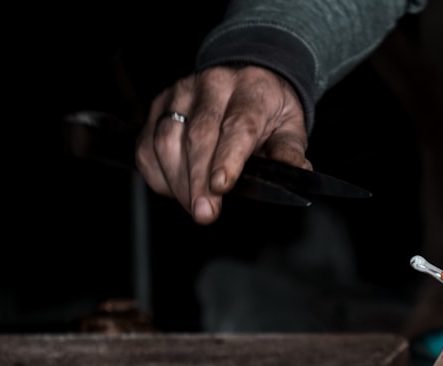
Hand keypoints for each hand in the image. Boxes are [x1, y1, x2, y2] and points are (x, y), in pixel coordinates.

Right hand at [136, 65, 310, 223]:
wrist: (247, 75)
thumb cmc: (268, 108)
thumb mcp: (291, 126)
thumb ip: (290, 151)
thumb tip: (296, 172)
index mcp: (251, 90)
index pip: (237, 125)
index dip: (228, 158)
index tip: (222, 187)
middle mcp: (212, 86)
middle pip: (198, 136)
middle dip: (199, 181)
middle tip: (205, 213)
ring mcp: (180, 93)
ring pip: (167, 140)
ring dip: (178, 182)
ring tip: (196, 207)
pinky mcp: (158, 106)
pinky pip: (147, 146)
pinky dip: (158, 175)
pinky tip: (177, 190)